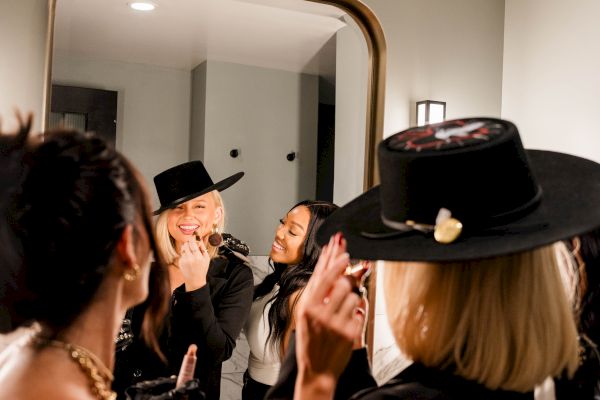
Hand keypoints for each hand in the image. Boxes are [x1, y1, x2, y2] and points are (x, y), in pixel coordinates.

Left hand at [176, 236, 209, 291]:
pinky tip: (188, 258)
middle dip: (189, 242)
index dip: (192, 238)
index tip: (193, 235)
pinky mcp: (180, 262)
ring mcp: (184, 261)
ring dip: (186, 247)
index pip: (193, 243)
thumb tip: (199, 239)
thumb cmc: (202, 268)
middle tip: (192, 243)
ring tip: (191, 252)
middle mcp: (190, 258)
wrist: (195, 279)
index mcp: (198, 257)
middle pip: (186, 244)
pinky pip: (182, 253)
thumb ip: (203, 248)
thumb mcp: (206, 258)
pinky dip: (185, 253)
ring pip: (183, 248)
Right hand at [294, 233, 364, 398]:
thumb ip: (317, 293)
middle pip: (341, 282)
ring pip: (353, 295)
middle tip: (351, 264)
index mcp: (307, 306)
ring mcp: (335, 323)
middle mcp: (320, 313)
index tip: (342, 249)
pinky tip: (348, 320)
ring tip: (343, 308)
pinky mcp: (349, 332)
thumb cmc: (311, 341)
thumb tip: (330, 269)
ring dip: (352, 298)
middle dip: (347, 274)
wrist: (316, 370)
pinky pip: (360, 311)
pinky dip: (357, 313)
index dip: (334, 260)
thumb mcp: (305, 315)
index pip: (322, 276)